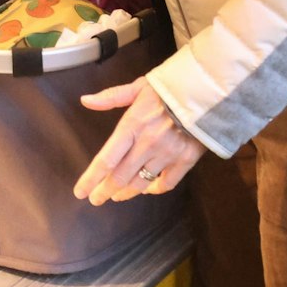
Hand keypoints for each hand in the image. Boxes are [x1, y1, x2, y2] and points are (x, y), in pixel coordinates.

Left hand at [73, 78, 205, 204]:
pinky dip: (155, 189)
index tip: (80, 192)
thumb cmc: (168, 87)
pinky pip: (167, 183)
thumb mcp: (137, 87)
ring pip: (142, 182)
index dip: (91, 178)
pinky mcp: (186, 160)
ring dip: (127, 192)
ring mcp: (167, 154)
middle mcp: (147, 144)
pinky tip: (148, 189)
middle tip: (96, 199)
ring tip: (118, 196)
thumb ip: (111, 97)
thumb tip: (85, 101)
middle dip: (105, 191)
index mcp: (131, 126)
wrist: (206, 91)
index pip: (106, 159)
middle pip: (121, 176)